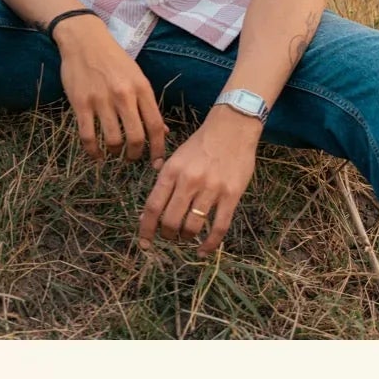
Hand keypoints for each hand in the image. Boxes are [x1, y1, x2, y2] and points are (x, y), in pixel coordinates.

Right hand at [54, 14, 166, 164]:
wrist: (84, 40)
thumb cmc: (114, 59)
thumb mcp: (137, 77)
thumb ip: (148, 105)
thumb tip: (163, 132)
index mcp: (142, 89)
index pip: (155, 126)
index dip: (158, 149)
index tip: (156, 162)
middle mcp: (124, 95)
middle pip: (135, 137)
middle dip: (135, 155)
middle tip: (132, 159)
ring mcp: (101, 100)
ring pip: (112, 140)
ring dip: (115, 153)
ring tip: (115, 153)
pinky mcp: (81, 103)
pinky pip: (88, 136)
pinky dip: (93, 151)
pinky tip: (97, 155)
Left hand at [138, 105, 260, 252]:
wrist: (233, 128)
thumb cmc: (202, 143)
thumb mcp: (176, 156)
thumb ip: (163, 180)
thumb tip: (149, 209)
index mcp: (172, 171)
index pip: (153, 206)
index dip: (146, 228)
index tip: (145, 242)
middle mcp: (188, 181)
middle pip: (170, 221)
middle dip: (168, 235)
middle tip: (171, 237)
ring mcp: (211, 188)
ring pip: (192, 227)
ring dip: (186, 238)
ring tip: (186, 237)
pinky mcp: (231, 195)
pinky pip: (219, 226)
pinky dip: (210, 243)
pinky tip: (203, 250)